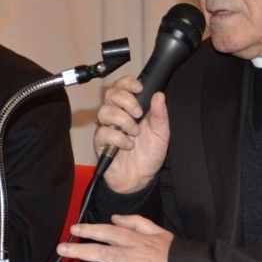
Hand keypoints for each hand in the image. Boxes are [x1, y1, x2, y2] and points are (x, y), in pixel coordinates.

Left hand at [57, 214, 172, 261]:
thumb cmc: (172, 253)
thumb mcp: (157, 231)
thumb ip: (135, 222)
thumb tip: (114, 218)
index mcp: (137, 241)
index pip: (108, 233)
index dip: (90, 230)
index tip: (75, 229)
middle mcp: (132, 258)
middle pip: (101, 253)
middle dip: (79, 250)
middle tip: (63, 249)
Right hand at [94, 75, 169, 192]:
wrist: (140, 178)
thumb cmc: (149, 155)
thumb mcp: (161, 134)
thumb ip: (160, 114)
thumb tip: (159, 95)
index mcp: (130, 109)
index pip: (122, 86)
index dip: (127, 83)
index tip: (139, 89)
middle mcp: (116, 115)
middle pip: (110, 94)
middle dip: (126, 100)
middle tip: (138, 113)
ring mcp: (107, 127)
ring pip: (105, 111)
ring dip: (123, 120)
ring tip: (134, 133)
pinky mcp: (100, 142)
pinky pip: (103, 132)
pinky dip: (119, 138)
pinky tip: (128, 145)